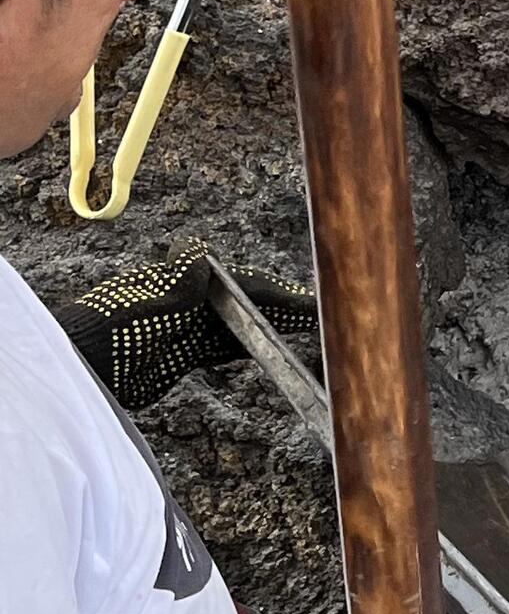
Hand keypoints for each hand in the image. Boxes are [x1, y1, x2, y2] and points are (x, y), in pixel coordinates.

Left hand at [56, 237, 316, 409]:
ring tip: (305, 330)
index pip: (241, 284)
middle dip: (279, 308)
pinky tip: (268, 347)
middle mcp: (188, 300)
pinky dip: (247, 347)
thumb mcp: (153, 300)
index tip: (308, 302)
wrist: (85, 365)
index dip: (276, 293)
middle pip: (244, 304)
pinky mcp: (181, 355)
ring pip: (237, 326)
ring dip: (268, 328)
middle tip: (318, 315)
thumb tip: (197, 248)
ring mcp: (186, 328)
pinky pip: (222, 348)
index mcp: (183, 280)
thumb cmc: (115, 327)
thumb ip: (181, 279)